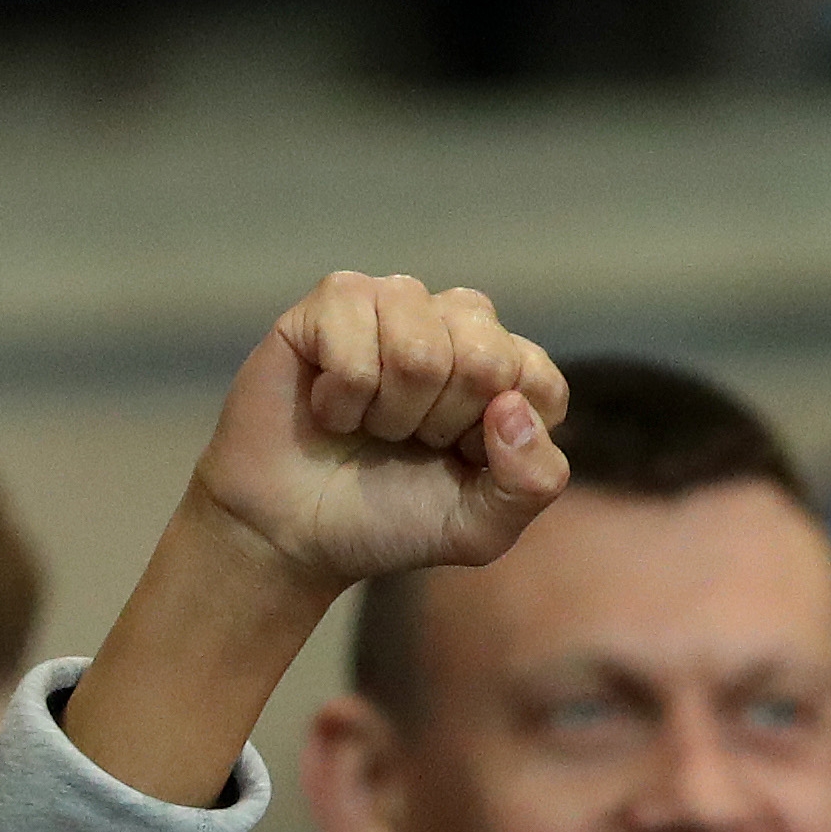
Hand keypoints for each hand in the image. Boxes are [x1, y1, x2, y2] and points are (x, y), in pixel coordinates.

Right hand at [193, 270, 569, 594]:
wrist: (292, 532)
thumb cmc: (388, 520)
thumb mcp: (479, 527)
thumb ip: (531, 482)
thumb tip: (512, 407)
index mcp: (506, 370)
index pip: (538, 382)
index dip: (492, 440)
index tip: (455, 459)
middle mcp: (457, 323)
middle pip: (483, 359)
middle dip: (438, 425)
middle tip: (404, 441)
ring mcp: (396, 302)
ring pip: (419, 349)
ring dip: (387, 412)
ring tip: (367, 423)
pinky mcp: (335, 299)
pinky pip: (355, 342)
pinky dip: (340, 398)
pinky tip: (328, 406)